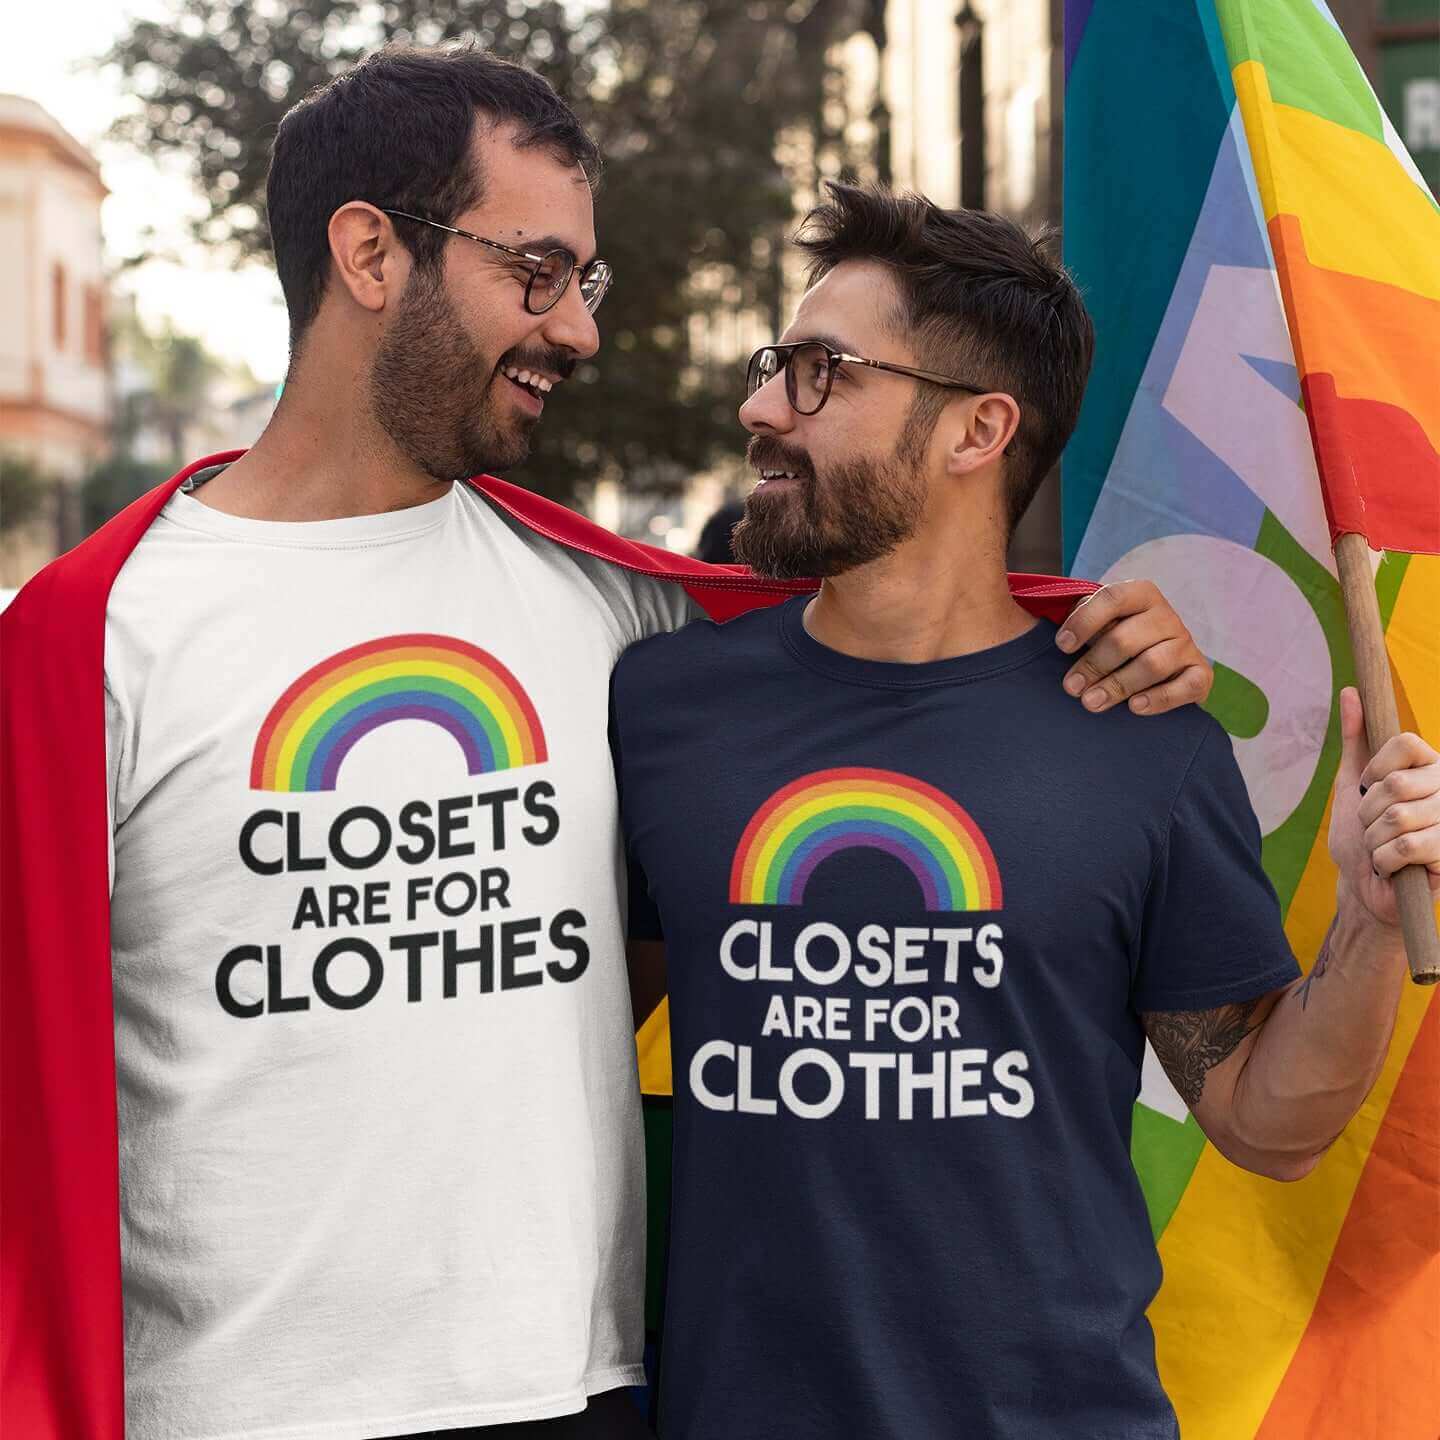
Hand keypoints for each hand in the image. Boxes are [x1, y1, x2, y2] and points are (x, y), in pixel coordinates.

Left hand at [1054, 580, 1212, 715]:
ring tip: (1091, 703)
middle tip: (1070, 688)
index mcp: (1140, 594)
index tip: (1059, 647)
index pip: (1111, 598)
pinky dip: (1161, 698)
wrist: (1161, 663)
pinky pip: (1188, 685)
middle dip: (1094, 665)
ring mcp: (1186, 644)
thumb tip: (1025, 628)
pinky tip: (1134, 708)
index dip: (1084, 622)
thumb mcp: (1095, 625)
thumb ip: (1073, 619)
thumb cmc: (1113, 642)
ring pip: (1153, 663)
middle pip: (1127, 638)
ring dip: (1118, 685)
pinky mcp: (1201, 674)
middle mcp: (1166, 616)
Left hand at [1330, 686, 1439, 926]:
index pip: (1406, 743)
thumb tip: (1350, 691)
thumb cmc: (1360, 833)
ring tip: (1382, 848)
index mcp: (1429, 768)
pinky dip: (1385, 860)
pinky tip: (1393, 867)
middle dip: (1368, 812)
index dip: (1376, 768)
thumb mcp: (1351, 782)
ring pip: (1397, 817)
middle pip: (1395, 783)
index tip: (1368, 787)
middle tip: (1373, 828)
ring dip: (1374, 839)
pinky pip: (1407, 847)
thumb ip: (1355, 737)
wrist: (1364, 886)